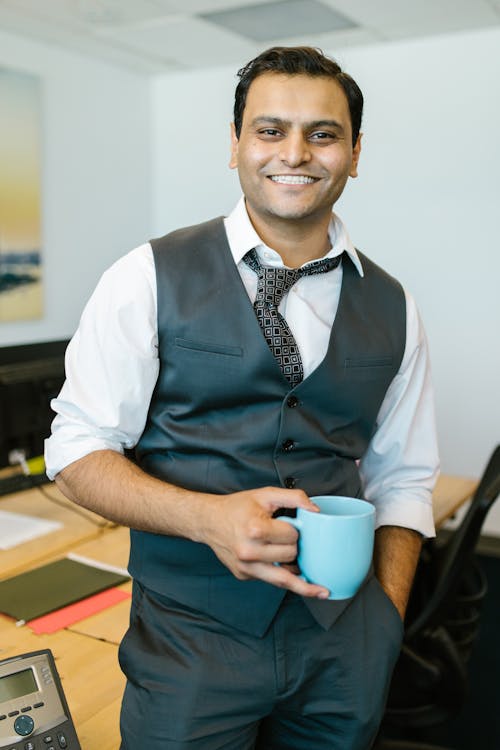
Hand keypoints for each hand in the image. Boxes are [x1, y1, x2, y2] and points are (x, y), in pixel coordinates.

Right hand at [200, 486, 329, 598]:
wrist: (209, 521)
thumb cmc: (237, 507)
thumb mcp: (265, 495)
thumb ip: (294, 497)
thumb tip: (316, 511)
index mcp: (255, 529)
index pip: (292, 537)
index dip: (296, 531)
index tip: (292, 526)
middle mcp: (249, 551)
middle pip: (290, 556)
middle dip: (295, 547)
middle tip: (289, 539)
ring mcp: (245, 567)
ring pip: (284, 580)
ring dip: (299, 576)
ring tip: (321, 589)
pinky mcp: (244, 575)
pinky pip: (270, 579)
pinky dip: (281, 575)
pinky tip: (287, 571)